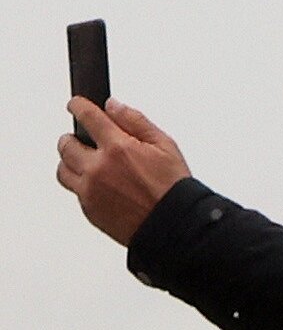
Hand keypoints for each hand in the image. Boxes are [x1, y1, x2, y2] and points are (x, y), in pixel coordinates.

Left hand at [56, 100, 183, 245]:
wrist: (171, 225)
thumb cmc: (172, 188)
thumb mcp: (165, 145)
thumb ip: (136, 121)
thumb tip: (114, 107)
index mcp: (117, 148)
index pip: (88, 117)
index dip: (79, 106)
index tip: (76, 104)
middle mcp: (97, 168)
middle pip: (66, 144)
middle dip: (73, 137)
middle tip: (83, 139)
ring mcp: (88, 189)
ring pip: (63, 168)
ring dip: (70, 161)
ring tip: (86, 162)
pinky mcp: (87, 208)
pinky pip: (73, 190)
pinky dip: (80, 183)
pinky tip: (98, 183)